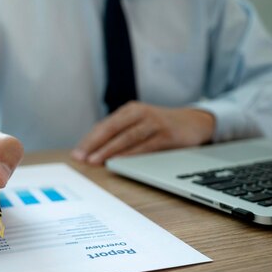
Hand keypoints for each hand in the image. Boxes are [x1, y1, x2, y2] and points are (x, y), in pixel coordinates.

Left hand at [71, 102, 214, 164]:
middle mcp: (140, 113)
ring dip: (109, 150)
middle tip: (81, 158)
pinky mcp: (166, 134)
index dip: (89, 140)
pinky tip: (120, 161)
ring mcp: (154, 123)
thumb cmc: (161, 126)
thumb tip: (94, 151)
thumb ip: (121, 133)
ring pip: (126, 137)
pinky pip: (145, 146)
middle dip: (94, 144)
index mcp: (130, 110)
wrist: (195, 121)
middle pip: (112, 129)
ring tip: (95, 161)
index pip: (105, 126)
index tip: (77, 153)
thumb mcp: (140, 123)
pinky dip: (131, 154)